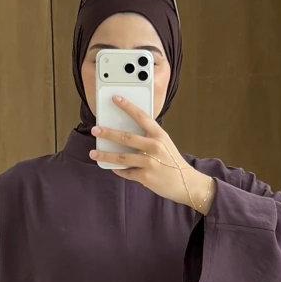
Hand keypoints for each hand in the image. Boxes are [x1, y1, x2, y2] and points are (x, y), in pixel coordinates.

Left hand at [90, 95, 215, 213]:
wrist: (186, 183)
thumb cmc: (173, 162)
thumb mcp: (165, 144)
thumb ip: (149, 137)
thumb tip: (126, 134)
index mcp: (159, 135)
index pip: (141, 116)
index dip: (127, 106)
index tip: (115, 99)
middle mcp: (153, 147)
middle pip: (126, 137)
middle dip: (108, 133)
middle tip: (95, 130)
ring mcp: (149, 162)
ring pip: (121, 157)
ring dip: (105, 155)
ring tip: (94, 153)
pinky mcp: (145, 176)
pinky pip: (126, 172)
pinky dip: (117, 170)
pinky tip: (111, 167)